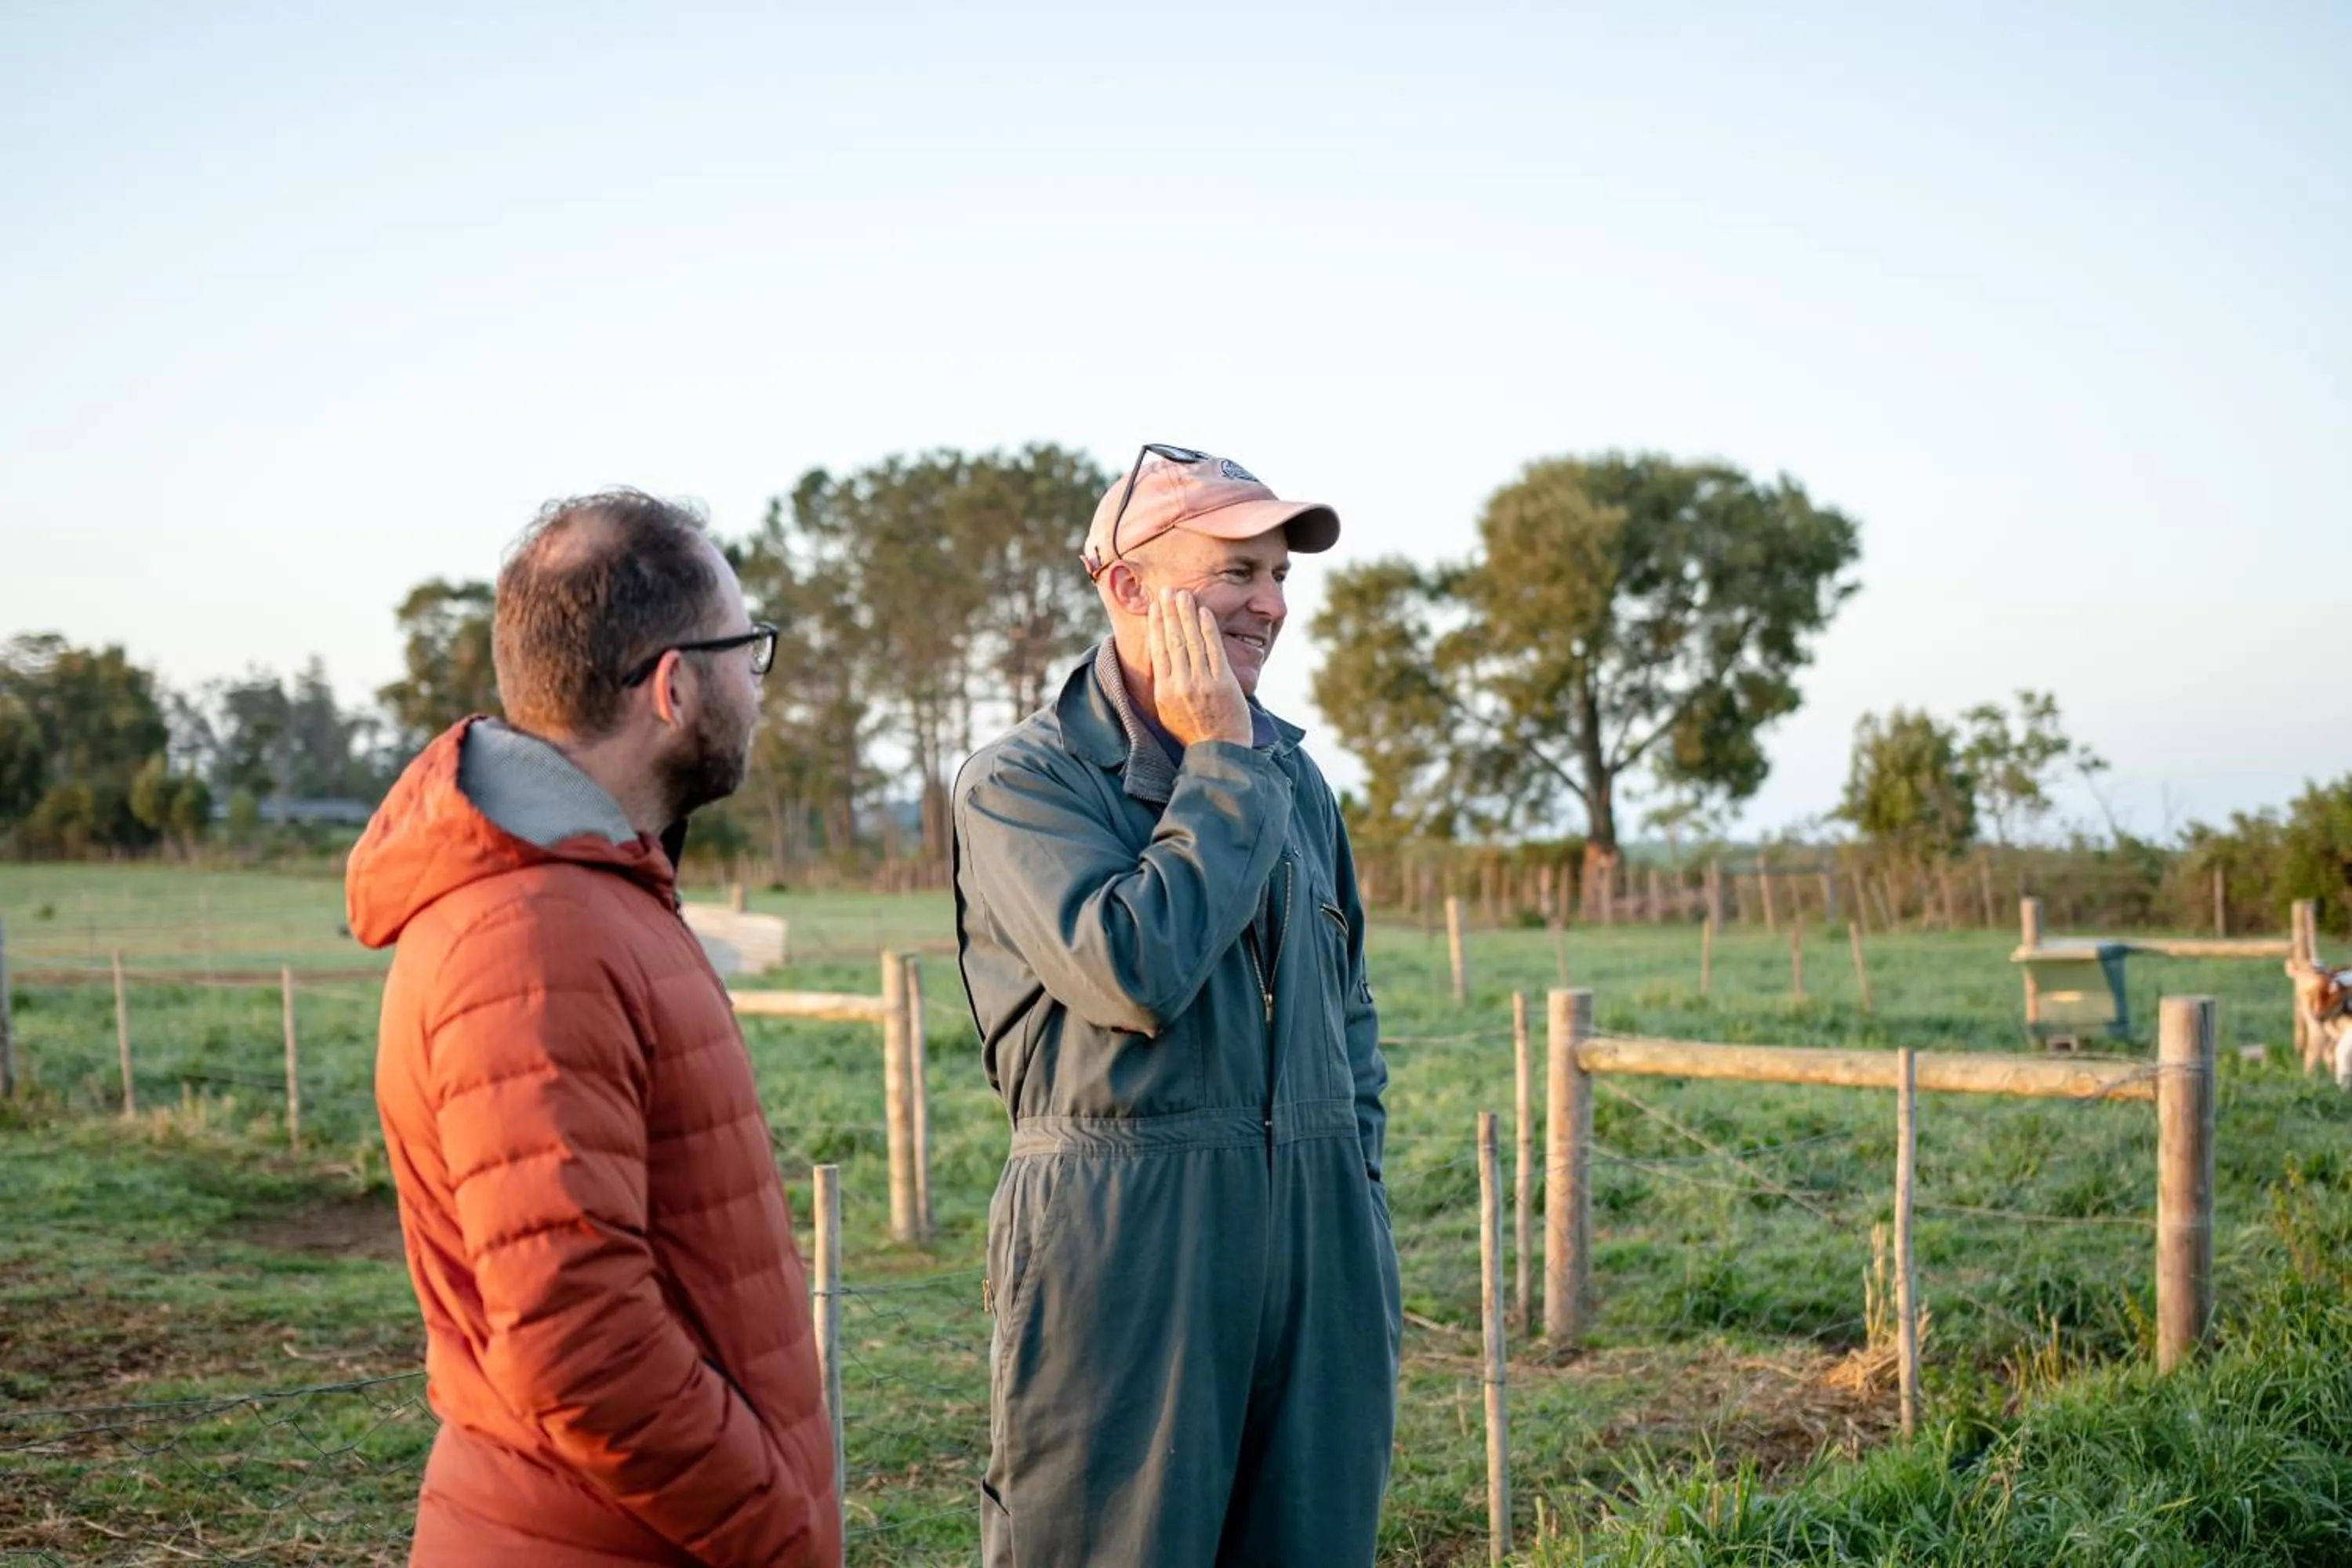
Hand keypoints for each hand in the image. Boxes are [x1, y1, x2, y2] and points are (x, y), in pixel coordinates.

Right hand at [1147, 589, 1251, 748]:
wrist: (1219, 752)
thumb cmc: (1193, 732)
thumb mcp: (1168, 712)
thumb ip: (1163, 686)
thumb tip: (1158, 661)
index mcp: (1163, 692)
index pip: (1158, 651)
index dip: (1156, 626)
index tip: (1155, 608)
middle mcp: (1180, 685)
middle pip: (1173, 641)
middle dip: (1170, 613)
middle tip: (1168, 591)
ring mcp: (1202, 683)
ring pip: (1192, 641)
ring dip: (1187, 615)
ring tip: (1183, 595)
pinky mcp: (1223, 682)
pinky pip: (1214, 649)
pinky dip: (1208, 628)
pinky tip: (1204, 612)